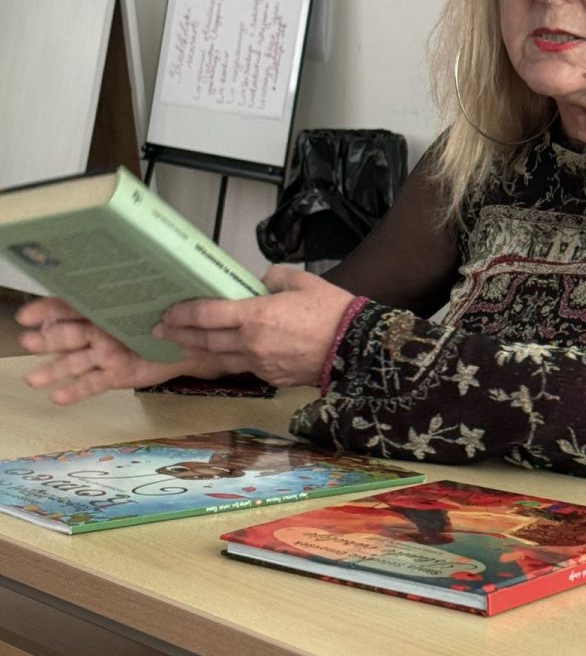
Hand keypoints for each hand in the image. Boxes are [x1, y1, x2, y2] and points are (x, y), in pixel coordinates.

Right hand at [16, 297, 203, 403]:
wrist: (192, 339)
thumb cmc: (173, 309)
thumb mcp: (159, 292)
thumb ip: (141, 285)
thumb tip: (139, 261)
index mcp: (107, 307)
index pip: (72, 305)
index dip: (49, 309)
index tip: (28, 315)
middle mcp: (101, 331)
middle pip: (68, 335)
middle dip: (46, 339)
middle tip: (28, 342)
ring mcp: (106, 354)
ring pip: (74, 362)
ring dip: (53, 369)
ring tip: (34, 378)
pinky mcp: (115, 375)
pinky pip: (92, 383)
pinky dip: (75, 391)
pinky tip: (57, 396)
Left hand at [153, 266, 355, 388]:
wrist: (355, 348)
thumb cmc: (332, 311)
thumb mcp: (303, 281)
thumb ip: (274, 278)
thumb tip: (260, 283)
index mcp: (257, 315)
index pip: (208, 315)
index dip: (183, 314)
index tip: (168, 312)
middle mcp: (252, 343)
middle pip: (205, 341)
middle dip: (179, 335)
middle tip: (160, 331)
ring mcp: (260, 363)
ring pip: (219, 359)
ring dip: (195, 353)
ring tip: (178, 346)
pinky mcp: (271, 377)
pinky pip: (241, 368)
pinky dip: (224, 362)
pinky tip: (217, 358)